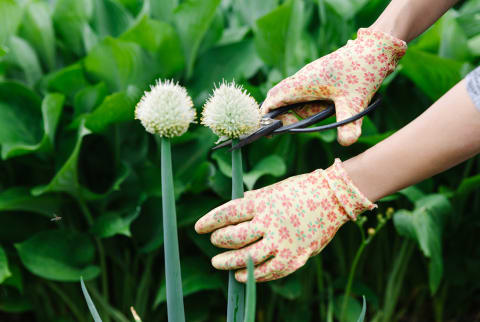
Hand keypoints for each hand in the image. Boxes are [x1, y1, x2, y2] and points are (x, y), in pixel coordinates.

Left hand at [194, 159, 375, 281]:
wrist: (335, 196)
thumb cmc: (302, 189)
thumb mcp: (275, 188)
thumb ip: (255, 199)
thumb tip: (237, 204)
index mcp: (263, 202)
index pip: (228, 213)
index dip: (210, 221)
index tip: (198, 228)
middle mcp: (270, 222)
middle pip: (234, 237)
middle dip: (218, 241)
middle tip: (213, 242)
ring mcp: (283, 241)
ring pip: (247, 257)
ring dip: (229, 262)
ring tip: (218, 263)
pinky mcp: (295, 256)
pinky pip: (269, 271)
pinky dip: (252, 276)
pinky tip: (241, 276)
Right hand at [262, 28, 406, 145]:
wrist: (375, 47)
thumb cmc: (362, 71)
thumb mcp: (355, 102)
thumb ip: (349, 125)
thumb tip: (346, 143)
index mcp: (302, 84)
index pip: (273, 99)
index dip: (267, 115)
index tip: (269, 130)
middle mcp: (302, 79)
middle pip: (281, 100)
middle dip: (286, 116)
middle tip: (296, 127)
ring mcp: (309, 76)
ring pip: (295, 98)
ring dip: (304, 110)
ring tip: (326, 111)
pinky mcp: (318, 76)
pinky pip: (307, 93)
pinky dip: (313, 104)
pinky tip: (331, 106)